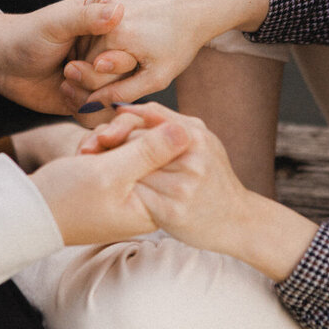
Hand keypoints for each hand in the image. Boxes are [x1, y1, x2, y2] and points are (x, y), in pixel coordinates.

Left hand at [0, 0, 124, 113]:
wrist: (3, 64)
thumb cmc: (27, 35)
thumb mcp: (58, 22)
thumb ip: (88, 18)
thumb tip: (120, 9)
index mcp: (105, 29)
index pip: (131, 48)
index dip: (117, 60)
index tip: (95, 60)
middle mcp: (106, 54)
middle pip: (125, 76)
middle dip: (97, 78)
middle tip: (69, 70)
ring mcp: (98, 78)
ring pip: (113, 97)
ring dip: (87, 93)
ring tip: (64, 80)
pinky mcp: (88, 99)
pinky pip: (98, 112)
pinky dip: (80, 106)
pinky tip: (63, 93)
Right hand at [28, 117, 190, 244]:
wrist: (27, 210)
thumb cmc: (65, 198)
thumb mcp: (109, 172)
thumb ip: (150, 152)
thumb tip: (187, 134)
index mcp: (154, 205)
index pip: (171, 155)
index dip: (145, 134)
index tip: (116, 137)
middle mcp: (147, 198)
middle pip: (154, 147)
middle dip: (122, 137)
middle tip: (96, 146)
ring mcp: (131, 188)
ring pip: (134, 143)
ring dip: (107, 139)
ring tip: (85, 153)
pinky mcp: (115, 179)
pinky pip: (118, 150)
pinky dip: (100, 146)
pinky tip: (82, 155)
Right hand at [60, 0, 270, 111]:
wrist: (194, 7)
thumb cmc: (179, 44)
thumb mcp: (156, 77)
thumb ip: (122, 92)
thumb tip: (90, 104)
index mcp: (117, 36)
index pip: (89, 67)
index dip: (105, 76)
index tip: (125, 72)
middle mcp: (107, 10)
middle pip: (86, 47)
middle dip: (100, 58)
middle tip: (128, 58)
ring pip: (87, 29)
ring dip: (99, 40)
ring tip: (129, 41)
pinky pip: (94, 12)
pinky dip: (102, 22)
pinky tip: (126, 25)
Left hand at [76, 103, 250, 253]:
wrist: (238, 220)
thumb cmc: (212, 177)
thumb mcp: (199, 139)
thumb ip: (165, 119)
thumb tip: (124, 107)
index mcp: (194, 133)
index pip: (140, 120)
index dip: (115, 127)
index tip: (100, 138)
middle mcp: (190, 157)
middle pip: (132, 145)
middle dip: (108, 148)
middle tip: (91, 153)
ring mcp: (182, 186)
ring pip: (130, 172)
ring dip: (112, 173)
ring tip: (103, 174)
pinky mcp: (172, 212)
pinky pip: (135, 198)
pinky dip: (124, 196)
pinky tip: (117, 196)